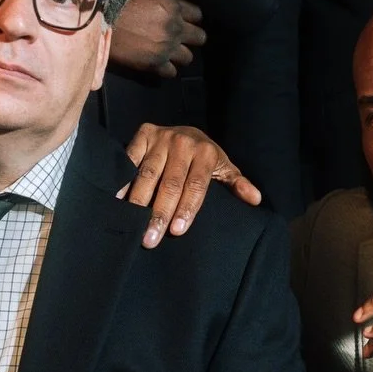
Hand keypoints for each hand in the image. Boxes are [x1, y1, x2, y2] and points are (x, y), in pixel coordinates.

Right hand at [108, 0, 206, 77]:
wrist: (100, 19)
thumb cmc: (119, 3)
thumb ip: (164, 5)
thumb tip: (169, 11)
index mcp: (174, 8)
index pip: (197, 15)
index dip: (191, 19)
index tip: (185, 22)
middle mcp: (175, 28)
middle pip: (200, 38)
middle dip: (192, 38)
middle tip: (180, 39)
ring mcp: (166, 47)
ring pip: (188, 57)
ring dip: (179, 55)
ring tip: (168, 53)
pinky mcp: (155, 63)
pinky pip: (171, 72)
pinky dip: (166, 69)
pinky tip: (159, 64)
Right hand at [118, 123, 261, 247]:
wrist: (188, 132)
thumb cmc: (206, 158)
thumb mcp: (224, 168)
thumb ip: (237, 184)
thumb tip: (256, 199)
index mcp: (206, 153)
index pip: (196, 185)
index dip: (187, 208)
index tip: (178, 231)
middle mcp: (183, 143)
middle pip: (171, 182)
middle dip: (160, 212)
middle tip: (150, 239)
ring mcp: (161, 137)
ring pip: (148, 174)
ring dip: (139, 201)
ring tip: (132, 226)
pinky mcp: (143, 134)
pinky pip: (130, 160)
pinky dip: (123, 180)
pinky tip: (117, 201)